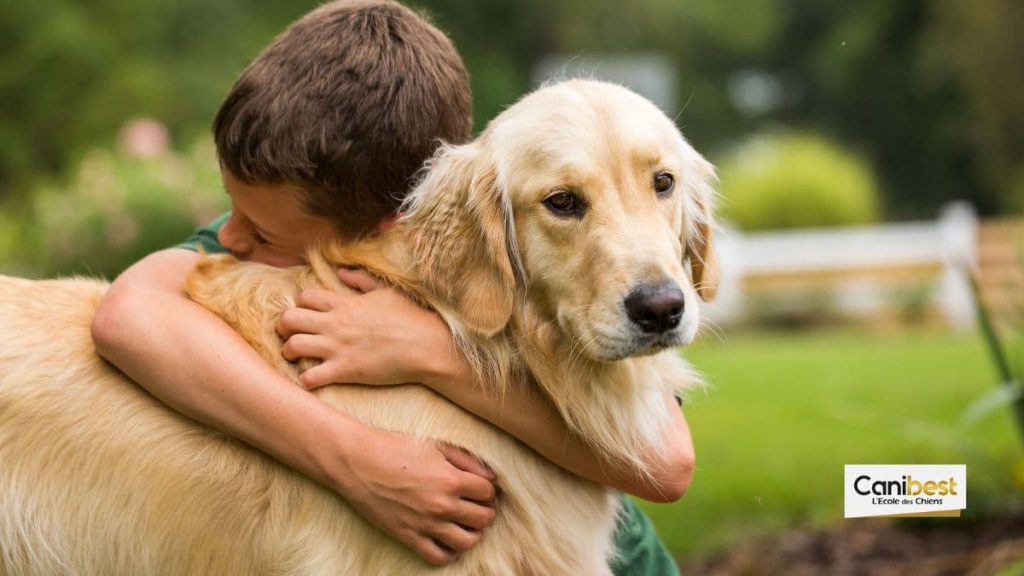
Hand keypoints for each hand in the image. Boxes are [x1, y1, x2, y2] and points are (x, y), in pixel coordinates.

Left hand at [277, 268, 458, 389]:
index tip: (307, 314)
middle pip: (288, 319)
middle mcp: (335, 324)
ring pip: (292, 347)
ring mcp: (338, 348)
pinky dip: (306, 380)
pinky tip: (313, 379)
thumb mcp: (386, 291)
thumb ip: (361, 280)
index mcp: (345, 304)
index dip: (300, 305)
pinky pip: (310, 377)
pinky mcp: (345, 371)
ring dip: (289, 353)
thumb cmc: (410, 317)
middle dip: (283, 327)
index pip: (304, 297)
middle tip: (290, 335)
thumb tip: (341, 272)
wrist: (427, 346)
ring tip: (296, 358)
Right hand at [331, 428, 497, 564]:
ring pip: (467, 542)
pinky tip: (447, 540)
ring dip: (472, 534)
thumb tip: (490, 476)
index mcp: (450, 479)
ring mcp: (425, 523)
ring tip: (465, 524)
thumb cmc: (395, 448)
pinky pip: (438, 557)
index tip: (480, 487)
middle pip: (483, 518)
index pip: (488, 492)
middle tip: (476, 505)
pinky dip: (449, 553)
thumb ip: (466, 460)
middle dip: (485, 511)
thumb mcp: (435, 445)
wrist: (357, 462)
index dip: (487, 489)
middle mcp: (442, 504)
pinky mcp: (408, 536)